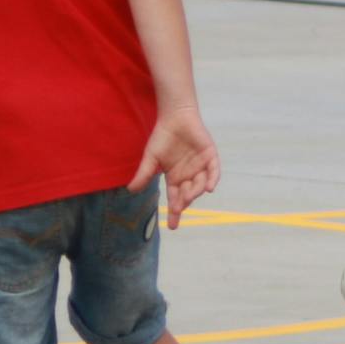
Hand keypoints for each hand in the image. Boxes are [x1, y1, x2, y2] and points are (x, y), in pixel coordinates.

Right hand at [145, 105, 218, 223]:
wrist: (175, 117)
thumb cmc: (162, 137)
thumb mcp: (151, 158)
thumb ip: (144, 174)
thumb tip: (131, 190)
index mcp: (175, 178)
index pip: (175, 199)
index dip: (175, 212)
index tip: (172, 226)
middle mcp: (189, 176)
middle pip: (187, 194)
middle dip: (183, 202)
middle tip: (178, 209)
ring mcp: (200, 166)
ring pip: (199, 184)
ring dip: (195, 192)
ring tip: (188, 198)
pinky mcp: (210, 156)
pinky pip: (213, 170)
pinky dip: (212, 179)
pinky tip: (208, 188)